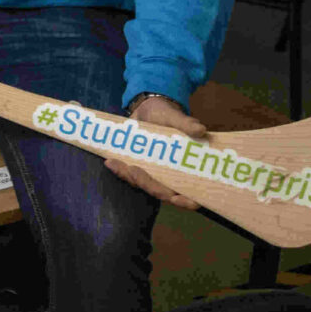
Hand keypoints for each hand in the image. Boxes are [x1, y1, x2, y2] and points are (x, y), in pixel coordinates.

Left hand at [104, 96, 207, 210]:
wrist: (147, 108)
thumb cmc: (166, 114)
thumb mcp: (174, 116)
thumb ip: (185, 123)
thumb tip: (200, 129)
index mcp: (188, 169)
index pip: (193, 195)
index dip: (187, 202)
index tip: (176, 198)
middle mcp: (173, 176)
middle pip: (163, 193)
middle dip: (148, 185)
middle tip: (134, 171)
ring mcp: (155, 173)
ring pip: (144, 185)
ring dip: (130, 178)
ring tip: (116, 164)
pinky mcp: (140, 168)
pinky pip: (131, 176)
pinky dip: (121, 171)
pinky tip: (110, 162)